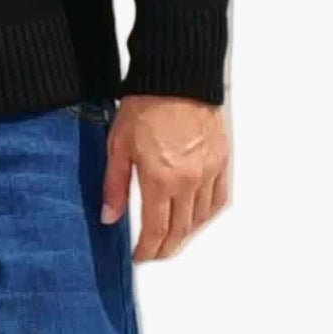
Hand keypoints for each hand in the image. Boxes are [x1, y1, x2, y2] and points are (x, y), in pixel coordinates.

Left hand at [101, 95, 230, 261]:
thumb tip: (109, 218)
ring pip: (201, 219)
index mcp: (161, 180)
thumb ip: (115, 186)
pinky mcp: (222, 161)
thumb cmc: (145, 105)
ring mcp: (209, 172)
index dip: (147, 250)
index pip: (156, 230)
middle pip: (181, 230)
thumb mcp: (118, 146)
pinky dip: (208, 215)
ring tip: (172, 240)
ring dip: (186, 235)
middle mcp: (190, 182)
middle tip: (154, 254)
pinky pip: (219, 200)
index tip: (139, 257)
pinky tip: (197, 219)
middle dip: (166, 248)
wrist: (177, 77)